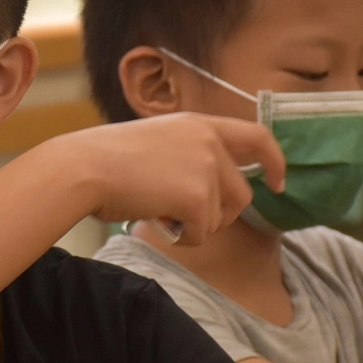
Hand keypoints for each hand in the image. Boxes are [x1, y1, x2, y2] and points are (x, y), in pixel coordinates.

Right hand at [51, 113, 285, 244]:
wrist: (84, 168)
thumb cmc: (106, 161)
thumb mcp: (158, 142)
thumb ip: (189, 155)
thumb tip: (209, 189)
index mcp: (200, 124)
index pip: (257, 136)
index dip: (274, 160)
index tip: (278, 182)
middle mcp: (209, 141)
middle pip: (242, 193)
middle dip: (221, 215)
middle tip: (190, 220)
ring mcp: (206, 168)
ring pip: (222, 217)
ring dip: (196, 226)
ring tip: (161, 212)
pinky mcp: (198, 197)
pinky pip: (202, 233)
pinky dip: (181, 237)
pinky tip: (158, 222)